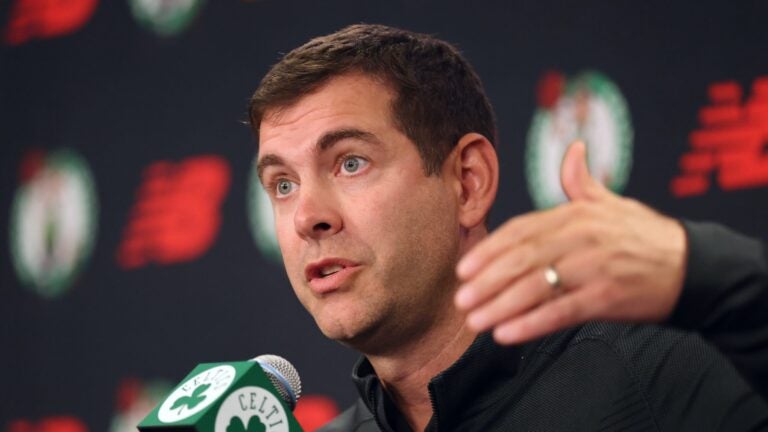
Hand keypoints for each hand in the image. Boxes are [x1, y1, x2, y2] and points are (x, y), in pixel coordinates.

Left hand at [455, 141, 687, 344]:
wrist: (692, 265)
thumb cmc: (644, 235)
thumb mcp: (611, 202)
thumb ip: (581, 181)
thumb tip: (572, 149)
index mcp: (575, 214)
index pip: (520, 230)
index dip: (489, 250)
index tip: (464, 269)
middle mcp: (580, 237)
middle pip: (521, 259)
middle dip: (486, 281)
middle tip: (460, 299)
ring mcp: (593, 267)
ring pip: (535, 286)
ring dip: (500, 306)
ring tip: (474, 321)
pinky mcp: (607, 297)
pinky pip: (561, 311)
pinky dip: (530, 324)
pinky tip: (506, 334)